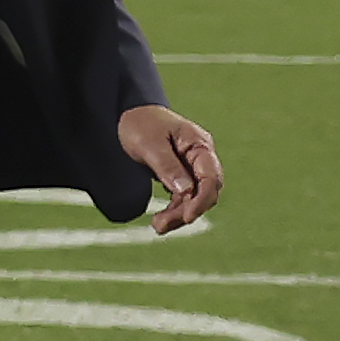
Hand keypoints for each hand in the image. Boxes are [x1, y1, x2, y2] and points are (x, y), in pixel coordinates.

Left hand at [120, 104, 222, 234]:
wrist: (128, 114)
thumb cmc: (140, 123)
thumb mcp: (150, 144)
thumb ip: (168, 167)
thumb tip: (187, 192)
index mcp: (199, 145)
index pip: (211, 177)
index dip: (202, 200)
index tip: (187, 216)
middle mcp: (200, 158)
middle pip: (205, 192)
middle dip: (187, 211)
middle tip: (160, 225)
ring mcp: (191, 167)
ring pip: (194, 198)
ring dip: (179, 215)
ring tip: (157, 226)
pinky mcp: (180, 176)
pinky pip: (183, 198)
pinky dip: (174, 210)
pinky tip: (160, 221)